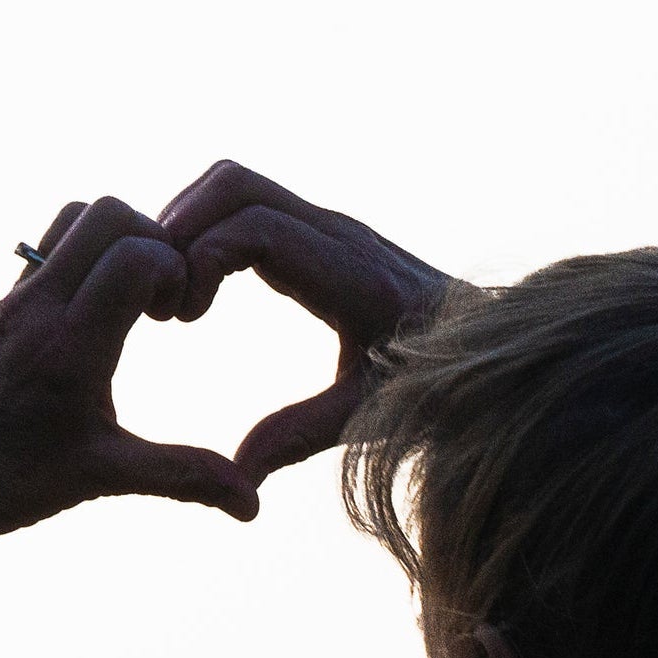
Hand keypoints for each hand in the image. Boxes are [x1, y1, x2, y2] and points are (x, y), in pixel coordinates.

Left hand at [0, 196, 261, 584]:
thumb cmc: (14, 482)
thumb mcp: (104, 476)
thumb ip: (184, 476)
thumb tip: (253, 504)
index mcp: (69, 346)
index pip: (133, 255)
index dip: (174, 268)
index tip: (181, 311)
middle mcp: (36, 308)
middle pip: (103, 214)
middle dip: (152, 238)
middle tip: (164, 294)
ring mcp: (12, 298)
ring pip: (70, 217)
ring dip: (115, 238)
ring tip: (134, 297)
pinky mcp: (0, 301)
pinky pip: (47, 244)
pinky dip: (84, 254)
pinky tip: (99, 309)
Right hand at [158, 160, 459, 483]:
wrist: (494, 350)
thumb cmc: (437, 389)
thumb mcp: (370, 417)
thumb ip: (300, 435)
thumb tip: (239, 474)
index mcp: (349, 273)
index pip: (255, 226)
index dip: (202, 258)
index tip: (184, 317)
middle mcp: (336, 233)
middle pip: (234, 184)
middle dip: (181, 226)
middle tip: (163, 295)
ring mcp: (327, 225)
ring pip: (235, 183)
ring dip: (190, 220)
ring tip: (171, 288)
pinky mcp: (317, 230)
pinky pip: (247, 201)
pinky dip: (208, 226)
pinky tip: (198, 284)